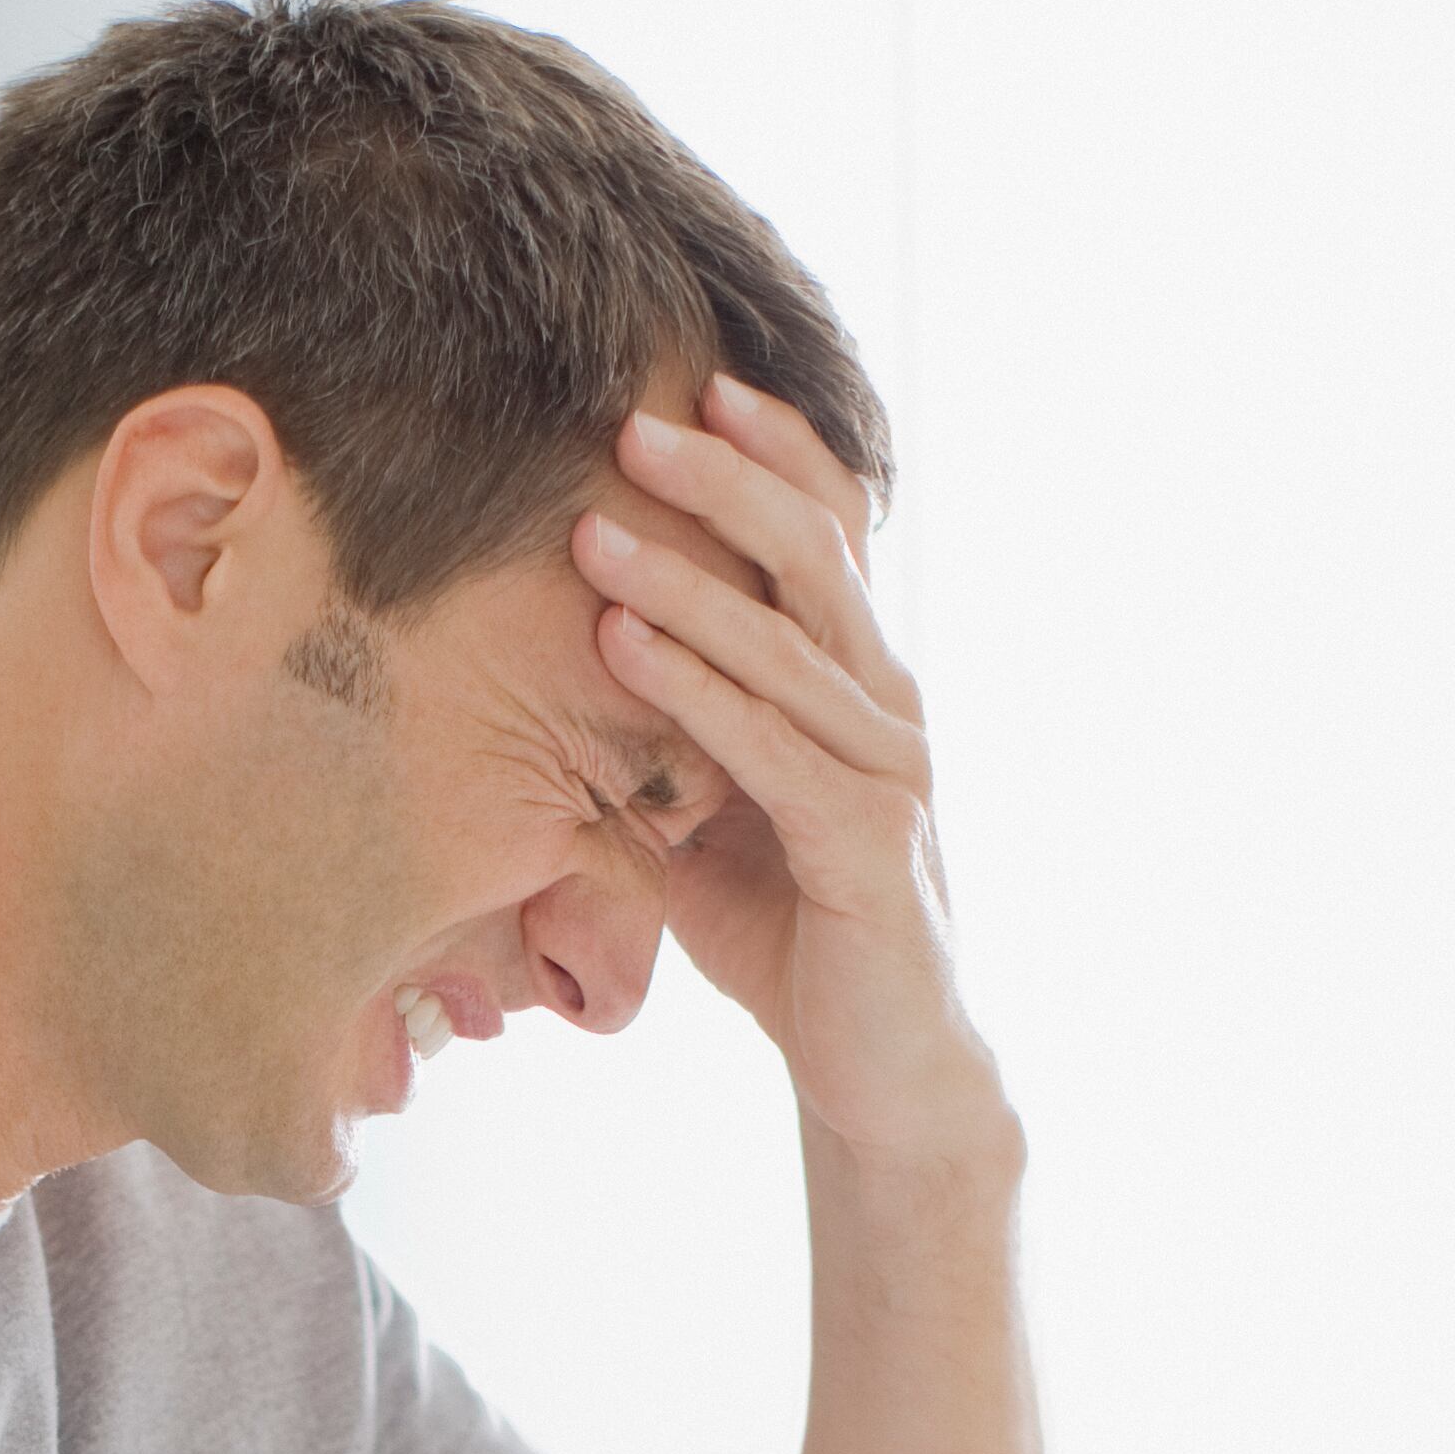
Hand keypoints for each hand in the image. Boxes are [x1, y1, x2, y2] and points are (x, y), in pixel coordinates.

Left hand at [571, 378, 1011, 1177]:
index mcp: (856, 683)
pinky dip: (695, 692)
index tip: (693, 383)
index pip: (826, 537)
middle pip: (814, 557)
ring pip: (787, 645)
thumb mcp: (711, 817)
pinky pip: (772, 749)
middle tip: (633, 419)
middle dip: (723, 482)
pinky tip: (624, 646)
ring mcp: (886, 772)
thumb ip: (668, 737)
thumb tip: (567, 670)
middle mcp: (887, 707)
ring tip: (591, 530)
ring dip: (684, 582)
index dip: (772, 453)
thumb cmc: (793, 936)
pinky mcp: (866, 847)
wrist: (881, 1069)